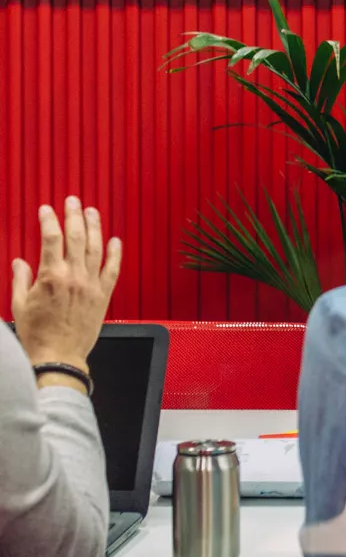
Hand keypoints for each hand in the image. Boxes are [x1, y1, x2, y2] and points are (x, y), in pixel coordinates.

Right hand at [12, 198, 121, 384]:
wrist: (59, 356)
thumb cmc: (38, 334)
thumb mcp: (19, 305)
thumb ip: (20, 280)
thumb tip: (20, 262)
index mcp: (51, 276)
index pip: (51, 239)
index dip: (49, 221)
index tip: (46, 210)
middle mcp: (74, 276)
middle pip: (77, 237)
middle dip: (74, 216)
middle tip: (72, 201)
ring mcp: (91, 284)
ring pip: (96, 248)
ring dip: (95, 227)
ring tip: (92, 212)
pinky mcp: (103, 295)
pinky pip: (113, 269)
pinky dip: (115, 253)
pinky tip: (115, 240)